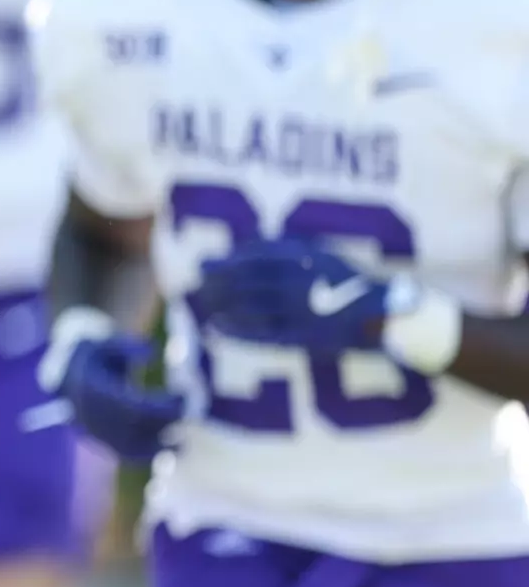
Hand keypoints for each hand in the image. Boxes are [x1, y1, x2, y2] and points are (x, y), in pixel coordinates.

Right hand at [38, 307, 184, 462]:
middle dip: (163, 422)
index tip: (183, 395)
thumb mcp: (105, 342)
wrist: (65, 374)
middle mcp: (89, 415)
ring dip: (156, 446)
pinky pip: (123, 453)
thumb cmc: (93, 355)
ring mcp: (91, 430)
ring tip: (181, 445)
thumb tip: (152, 352)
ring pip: (127, 446)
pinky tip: (167, 450)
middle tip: (187, 411)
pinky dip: (145, 455)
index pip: (133, 406)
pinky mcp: (96, 441)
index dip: (161, 406)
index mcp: (91, 390)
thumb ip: (126, 346)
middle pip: (133, 427)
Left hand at [194, 239, 387, 356]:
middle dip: (218, 282)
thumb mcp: (325, 257)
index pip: (256, 259)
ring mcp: (303, 312)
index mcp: (309, 259)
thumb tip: (247, 247)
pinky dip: (237, 332)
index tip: (204, 264)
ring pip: (252, 307)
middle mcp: (303, 283)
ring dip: (222, 305)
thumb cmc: (352, 284)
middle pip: (249, 281)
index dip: (226, 262)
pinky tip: (216, 329)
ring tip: (201, 303)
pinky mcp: (304, 338)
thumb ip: (289, 252)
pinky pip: (263, 334)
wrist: (390, 318)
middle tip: (197, 282)